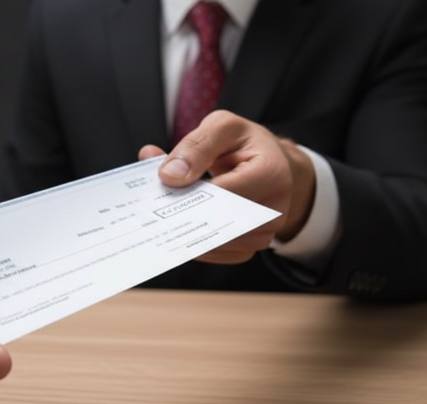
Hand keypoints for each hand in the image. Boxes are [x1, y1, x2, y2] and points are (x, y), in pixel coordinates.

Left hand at [139, 110, 315, 263]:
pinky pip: (218, 253)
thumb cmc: (243, 142)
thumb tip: (170, 176)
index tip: (164, 188)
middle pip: (221, 223)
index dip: (192, 192)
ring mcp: (264, 233)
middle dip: (185, 216)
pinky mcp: (250, 246)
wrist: (266, 161)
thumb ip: (196, 145)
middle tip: (152, 212)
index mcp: (272, 173)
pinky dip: (194, 243)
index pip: (225, 192)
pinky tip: (176, 229)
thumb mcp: (223, 127)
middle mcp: (275, 209)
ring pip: (218, 244)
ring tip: (160, 219)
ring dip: (186, 233)